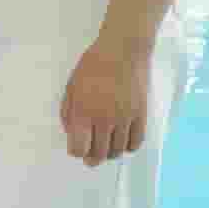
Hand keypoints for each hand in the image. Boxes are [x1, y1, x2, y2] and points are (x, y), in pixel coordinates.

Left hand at [62, 37, 152, 165]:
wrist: (123, 50)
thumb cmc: (93, 65)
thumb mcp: (71, 86)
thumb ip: (68, 112)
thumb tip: (72, 133)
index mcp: (83, 112)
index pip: (78, 149)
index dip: (76, 151)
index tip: (77, 146)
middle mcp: (104, 119)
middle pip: (98, 154)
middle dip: (92, 157)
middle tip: (91, 155)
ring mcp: (124, 118)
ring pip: (117, 151)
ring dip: (110, 153)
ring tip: (107, 146)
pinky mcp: (140, 114)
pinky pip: (136, 142)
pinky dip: (128, 147)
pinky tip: (123, 141)